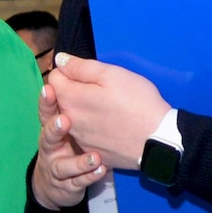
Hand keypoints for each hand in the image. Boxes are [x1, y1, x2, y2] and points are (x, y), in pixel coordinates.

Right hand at [32, 73, 105, 209]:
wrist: (72, 177)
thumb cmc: (76, 135)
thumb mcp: (78, 106)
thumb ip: (75, 82)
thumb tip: (60, 60)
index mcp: (56, 123)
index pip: (47, 110)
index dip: (47, 101)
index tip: (51, 90)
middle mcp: (53, 145)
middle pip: (48, 136)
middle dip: (54, 129)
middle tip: (65, 121)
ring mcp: (61, 166)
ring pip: (64, 165)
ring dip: (78, 162)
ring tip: (94, 157)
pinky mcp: (71, 183)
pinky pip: (78, 182)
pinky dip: (89, 177)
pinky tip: (102, 170)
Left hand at [47, 54, 169, 168]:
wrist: (158, 140)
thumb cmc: (138, 103)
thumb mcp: (112, 75)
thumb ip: (81, 67)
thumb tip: (59, 60)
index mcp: (70, 98)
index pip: (53, 78)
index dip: (69, 71)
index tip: (87, 74)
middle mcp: (68, 120)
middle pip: (60, 99)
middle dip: (74, 90)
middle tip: (99, 90)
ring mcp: (78, 139)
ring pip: (71, 117)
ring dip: (82, 110)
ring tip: (106, 108)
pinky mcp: (90, 152)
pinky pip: (83, 136)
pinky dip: (91, 129)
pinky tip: (109, 126)